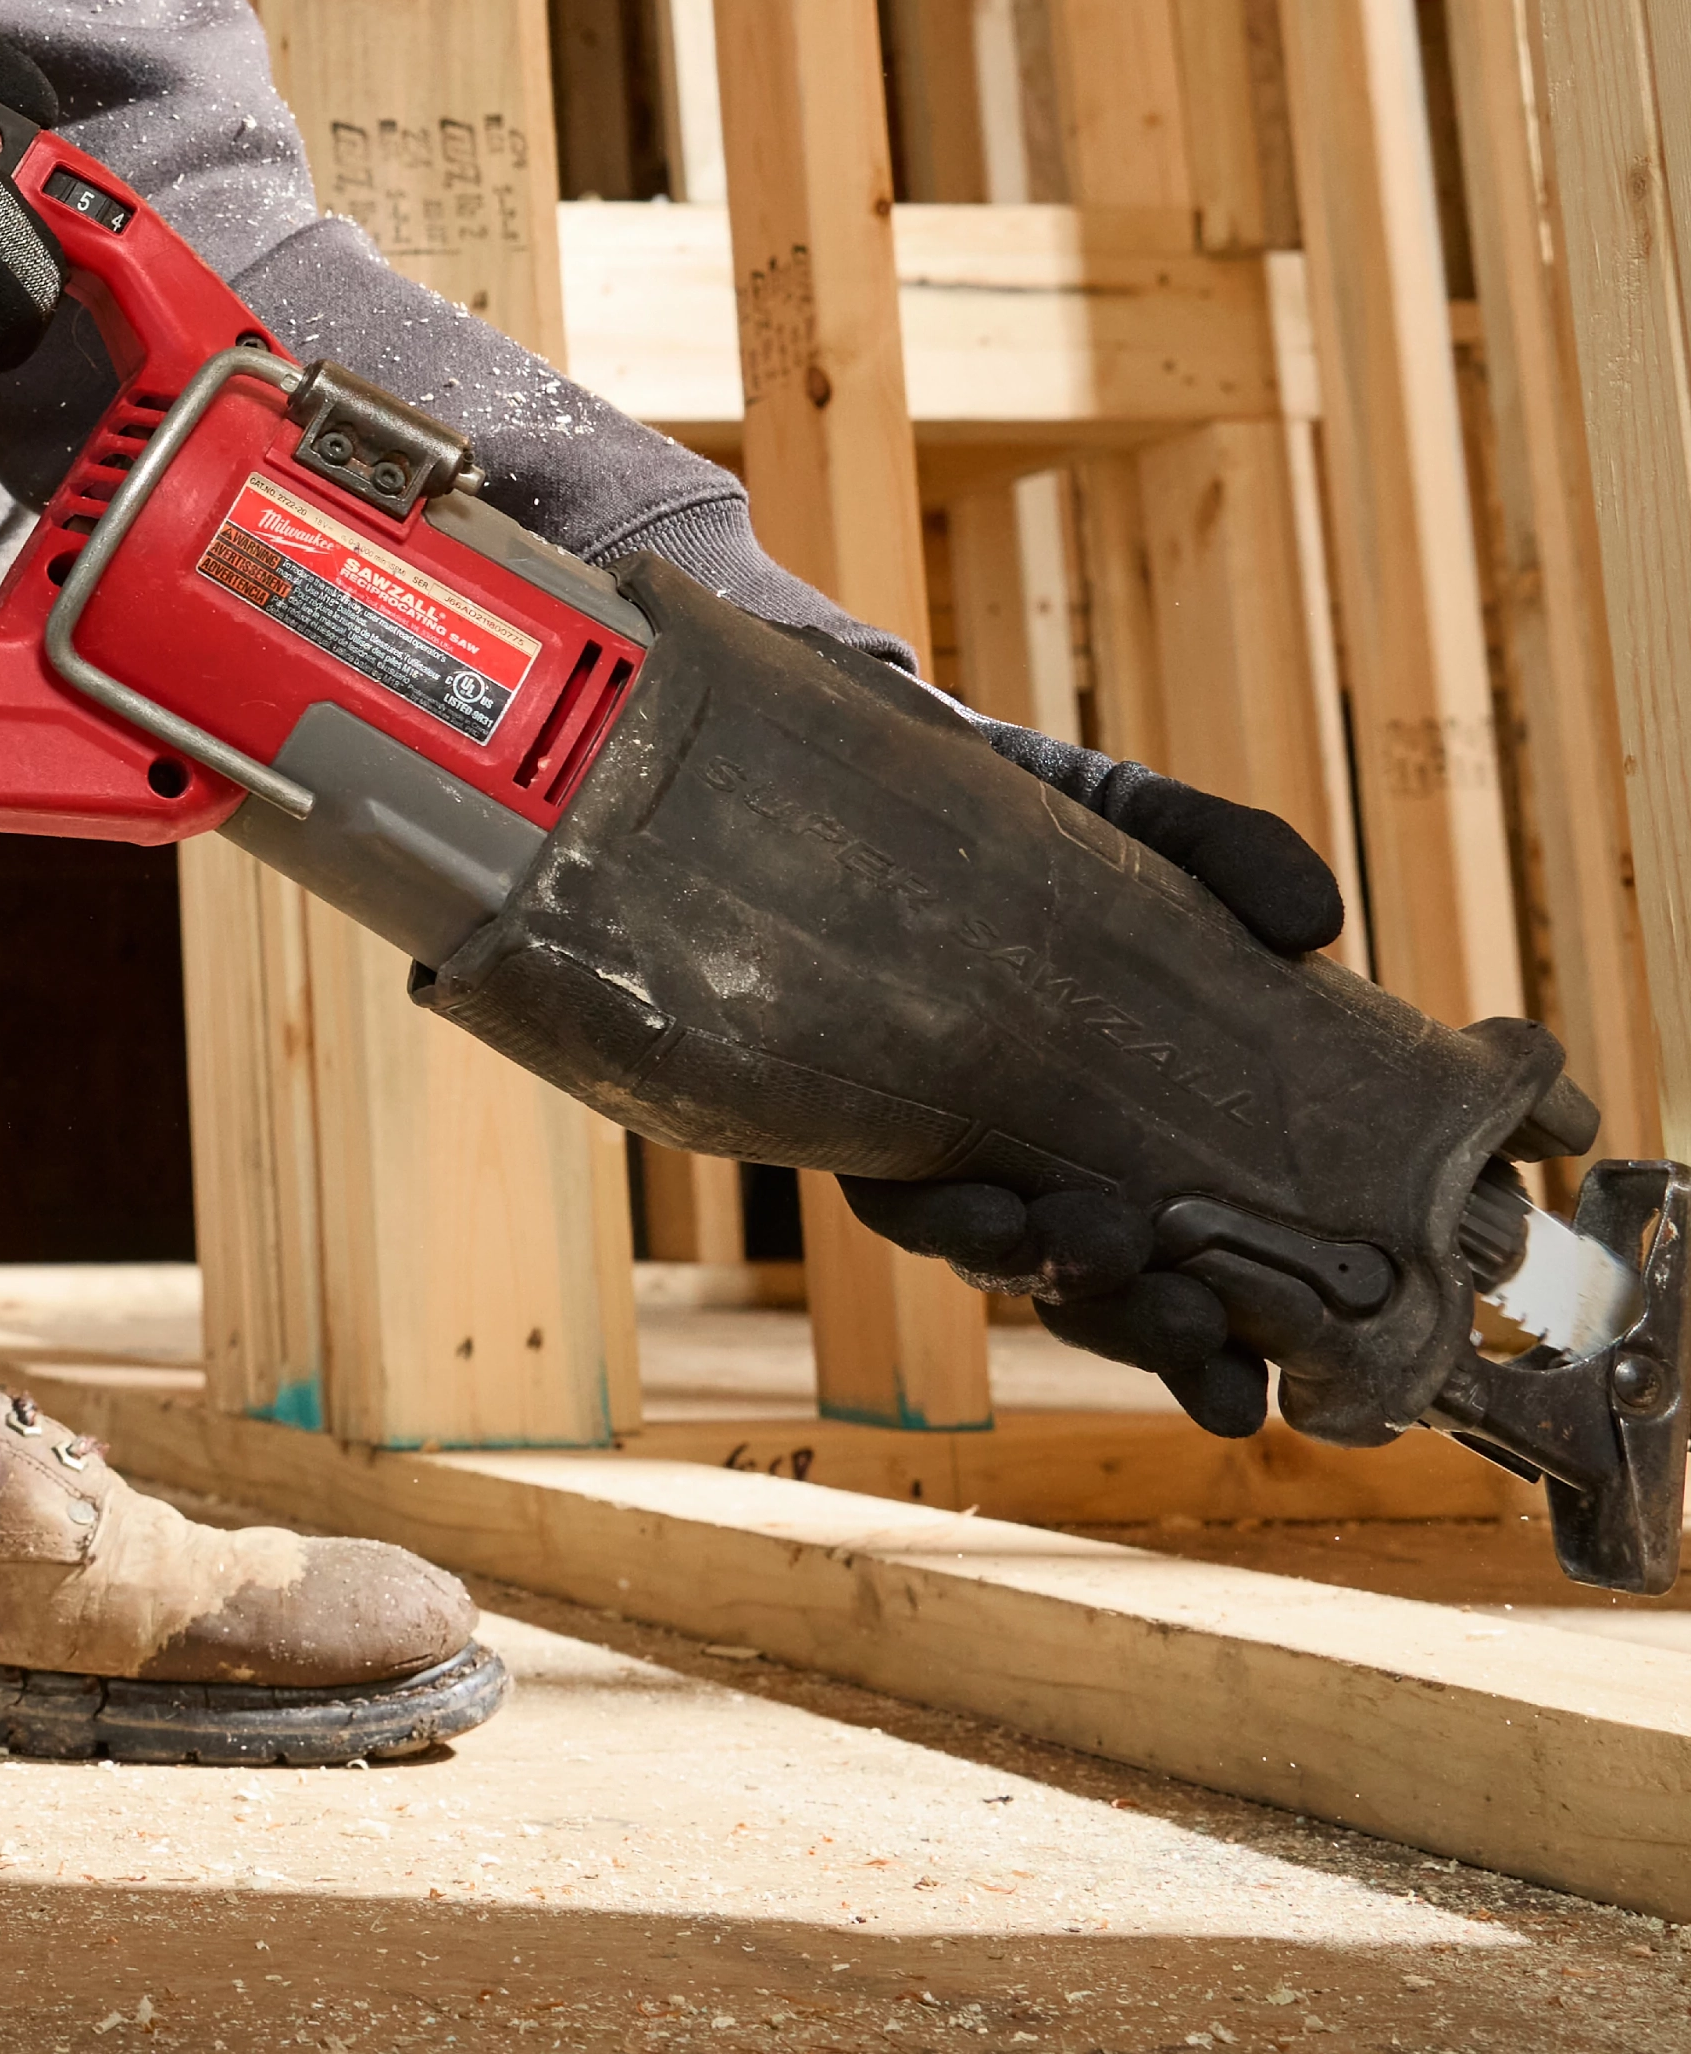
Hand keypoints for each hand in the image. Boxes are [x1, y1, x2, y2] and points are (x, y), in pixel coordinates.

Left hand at [847, 739, 1344, 1439]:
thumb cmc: (1016, 813)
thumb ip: (1226, 857)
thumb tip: (1318, 923)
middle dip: (1141, 1325)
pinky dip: (941, 1207)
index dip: (1215, 1347)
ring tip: (1100, 1250)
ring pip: (988, 1250)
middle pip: (1085, 1281)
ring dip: (1047, 1269)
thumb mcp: (1131, 819)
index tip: (1263, 1394)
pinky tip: (990, 1207)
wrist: (845, 761)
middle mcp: (1029, 1149)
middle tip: (1201, 1329)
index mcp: (1126, 1124)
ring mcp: (929, 1133)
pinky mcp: (836, 1102)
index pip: (1179, 1264)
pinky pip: (886, 1186)